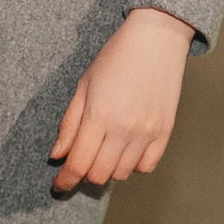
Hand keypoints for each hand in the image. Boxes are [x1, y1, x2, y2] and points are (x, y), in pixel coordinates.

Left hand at [49, 7, 192, 192]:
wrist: (156, 38)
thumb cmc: (116, 56)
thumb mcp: (84, 84)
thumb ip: (70, 123)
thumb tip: (58, 155)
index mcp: (98, 115)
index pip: (78, 163)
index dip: (65, 179)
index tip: (59, 184)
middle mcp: (123, 129)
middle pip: (99, 174)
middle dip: (85, 173)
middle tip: (82, 161)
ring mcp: (147, 132)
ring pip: (122, 173)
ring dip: (108, 168)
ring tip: (105, 149)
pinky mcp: (165, 132)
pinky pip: (147, 166)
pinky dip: (133, 164)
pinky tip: (127, 148)